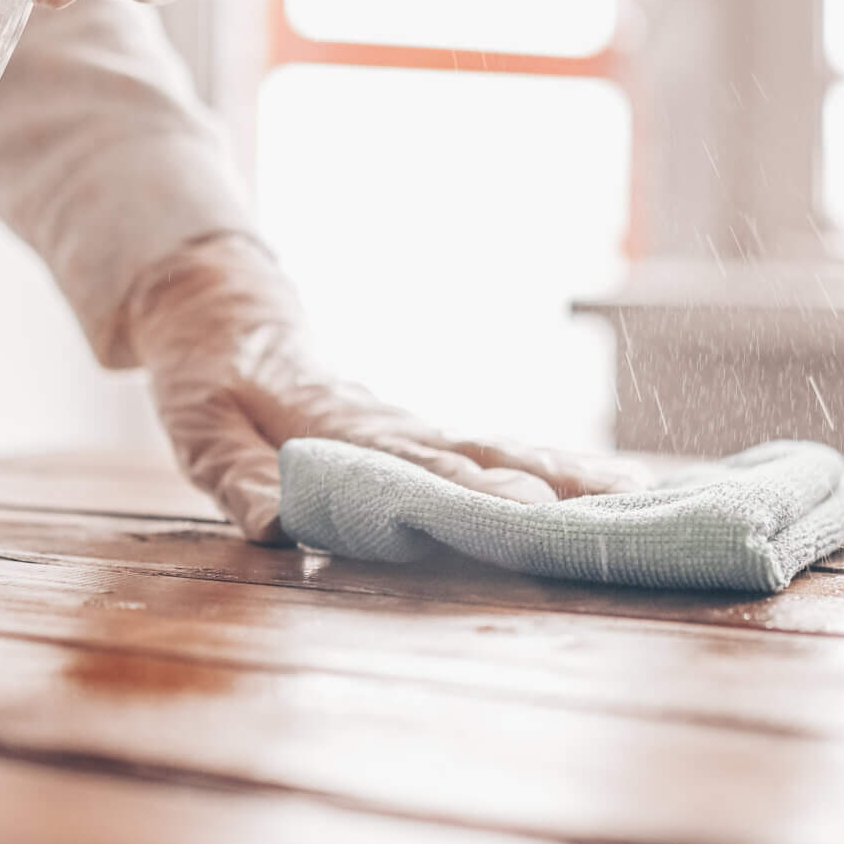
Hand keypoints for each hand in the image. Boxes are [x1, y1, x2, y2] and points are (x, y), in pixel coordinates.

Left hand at [122, 234, 645, 543]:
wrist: (224, 318)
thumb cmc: (209, 381)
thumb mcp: (201, 429)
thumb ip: (236, 475)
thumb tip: (273, 525)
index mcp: (344, 432)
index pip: (418, 466)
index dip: (471, 492)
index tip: (527, 511)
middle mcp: (396, 429)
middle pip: (484, 457)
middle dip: (551, 488)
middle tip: (618, 514)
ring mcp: (417, 430)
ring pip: (504, 450)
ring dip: (571, 476)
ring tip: (641, 500)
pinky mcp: (425, 438)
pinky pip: (497, 451)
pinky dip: (556, 467)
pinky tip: (608, 488)